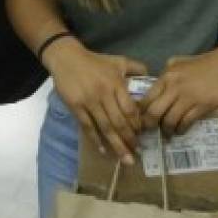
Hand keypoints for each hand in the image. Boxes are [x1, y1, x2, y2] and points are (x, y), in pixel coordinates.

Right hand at [46, 39, 147, 164]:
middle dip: (129, 140)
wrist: (67, 58)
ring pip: (105, 127)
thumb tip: (150, 74)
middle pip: (119, 122)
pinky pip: (88, 127)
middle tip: (138, 154)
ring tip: (126, 159)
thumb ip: (135, 67)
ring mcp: (89, 102)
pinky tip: (104, 151)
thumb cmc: (95, 62)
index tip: (143, 136)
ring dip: (116, 145)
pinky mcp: (76, 107)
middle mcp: (104, 94)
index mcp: (116, 84)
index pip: (130, 109)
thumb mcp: (117, 61)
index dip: (137, 125)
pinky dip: (96, 140)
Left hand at [140, 44, 217, 134]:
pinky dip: (181, 129)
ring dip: (167, 130)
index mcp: (166, 77)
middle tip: (150, 131)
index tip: (141, 120)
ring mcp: (188, 97)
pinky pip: (186, 122)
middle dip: (150, 125)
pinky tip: (181, 131)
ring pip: (170, 120)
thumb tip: (156, 89)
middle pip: (154, 112)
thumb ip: (166, 76)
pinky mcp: (202, 106)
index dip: (141, 112)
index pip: (147, 98)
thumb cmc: (203, 63)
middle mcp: (174, 87)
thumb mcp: (179, 63)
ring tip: (168, 134)